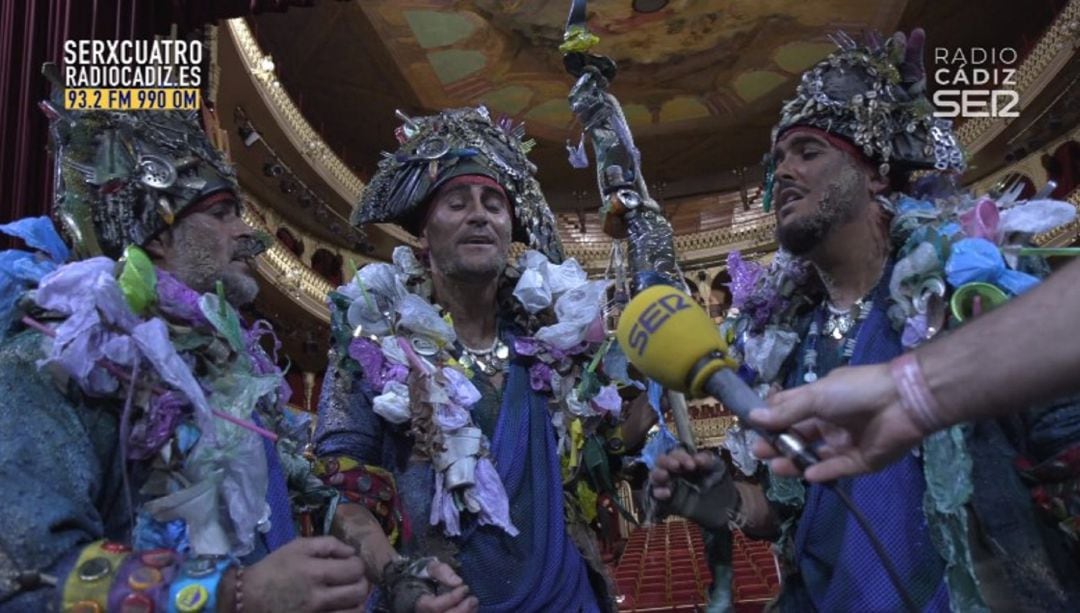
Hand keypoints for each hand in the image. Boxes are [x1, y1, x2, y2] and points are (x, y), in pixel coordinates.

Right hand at [231, 536, 368, 611]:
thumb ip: (328, 544)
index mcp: (316, 572)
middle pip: (359, 591)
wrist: (247, 599)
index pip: (355, 569)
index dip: (358, 565)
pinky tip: (341, 608)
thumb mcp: (297, 547)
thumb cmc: (273, 569)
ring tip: (349, 597)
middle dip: (361, 583)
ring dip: (357, 602)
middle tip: (353, 581)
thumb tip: (351, 551)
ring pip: (355, 612)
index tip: (351, 565)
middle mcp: (319, 597)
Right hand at [415, 560, 476, 612]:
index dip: (451, 598)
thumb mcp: (432, 568)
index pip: (434, 606)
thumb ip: (442, 571)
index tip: (465, 587)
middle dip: (461, 610)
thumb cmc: (428, 576)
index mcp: (421, 602)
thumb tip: (458, 582)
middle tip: (473, 599)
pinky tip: (473, 608)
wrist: (425, 584)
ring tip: (474, 602)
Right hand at [648, 449, 736, 530]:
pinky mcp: (668, 502)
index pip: (676, 454)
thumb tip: (697, 458)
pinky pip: (656, 496)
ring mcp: (669, 486)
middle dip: (666, 461)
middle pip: (661, 462)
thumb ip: (708, 460)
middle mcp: (674, 472)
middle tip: (676, 466)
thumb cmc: (720, 484)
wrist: (726, 509)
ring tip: (665, 475)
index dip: (681, 456)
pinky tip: (666, 493)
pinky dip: (657, 493)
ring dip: (657, 474)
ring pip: (655, 476)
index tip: (691, 465)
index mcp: (684, 462)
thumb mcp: (718, 468)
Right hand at [748, 363, 926, 481]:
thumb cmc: (855, 391)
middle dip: (778, 443)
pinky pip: (837, 468)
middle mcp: (831, 422)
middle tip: (759, 451)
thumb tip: (753, 417)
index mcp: (820, 400)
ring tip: (775, 466)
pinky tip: (805, 474)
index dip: (770, 417)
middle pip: (798, 435)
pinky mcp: (861, 461)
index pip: (789, 409)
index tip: (751, 426)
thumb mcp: (816, 395)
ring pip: (814, 455)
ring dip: (794, 461)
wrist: (901, 401)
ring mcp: (845, 442)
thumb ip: (786, 411)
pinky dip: (822, 472)